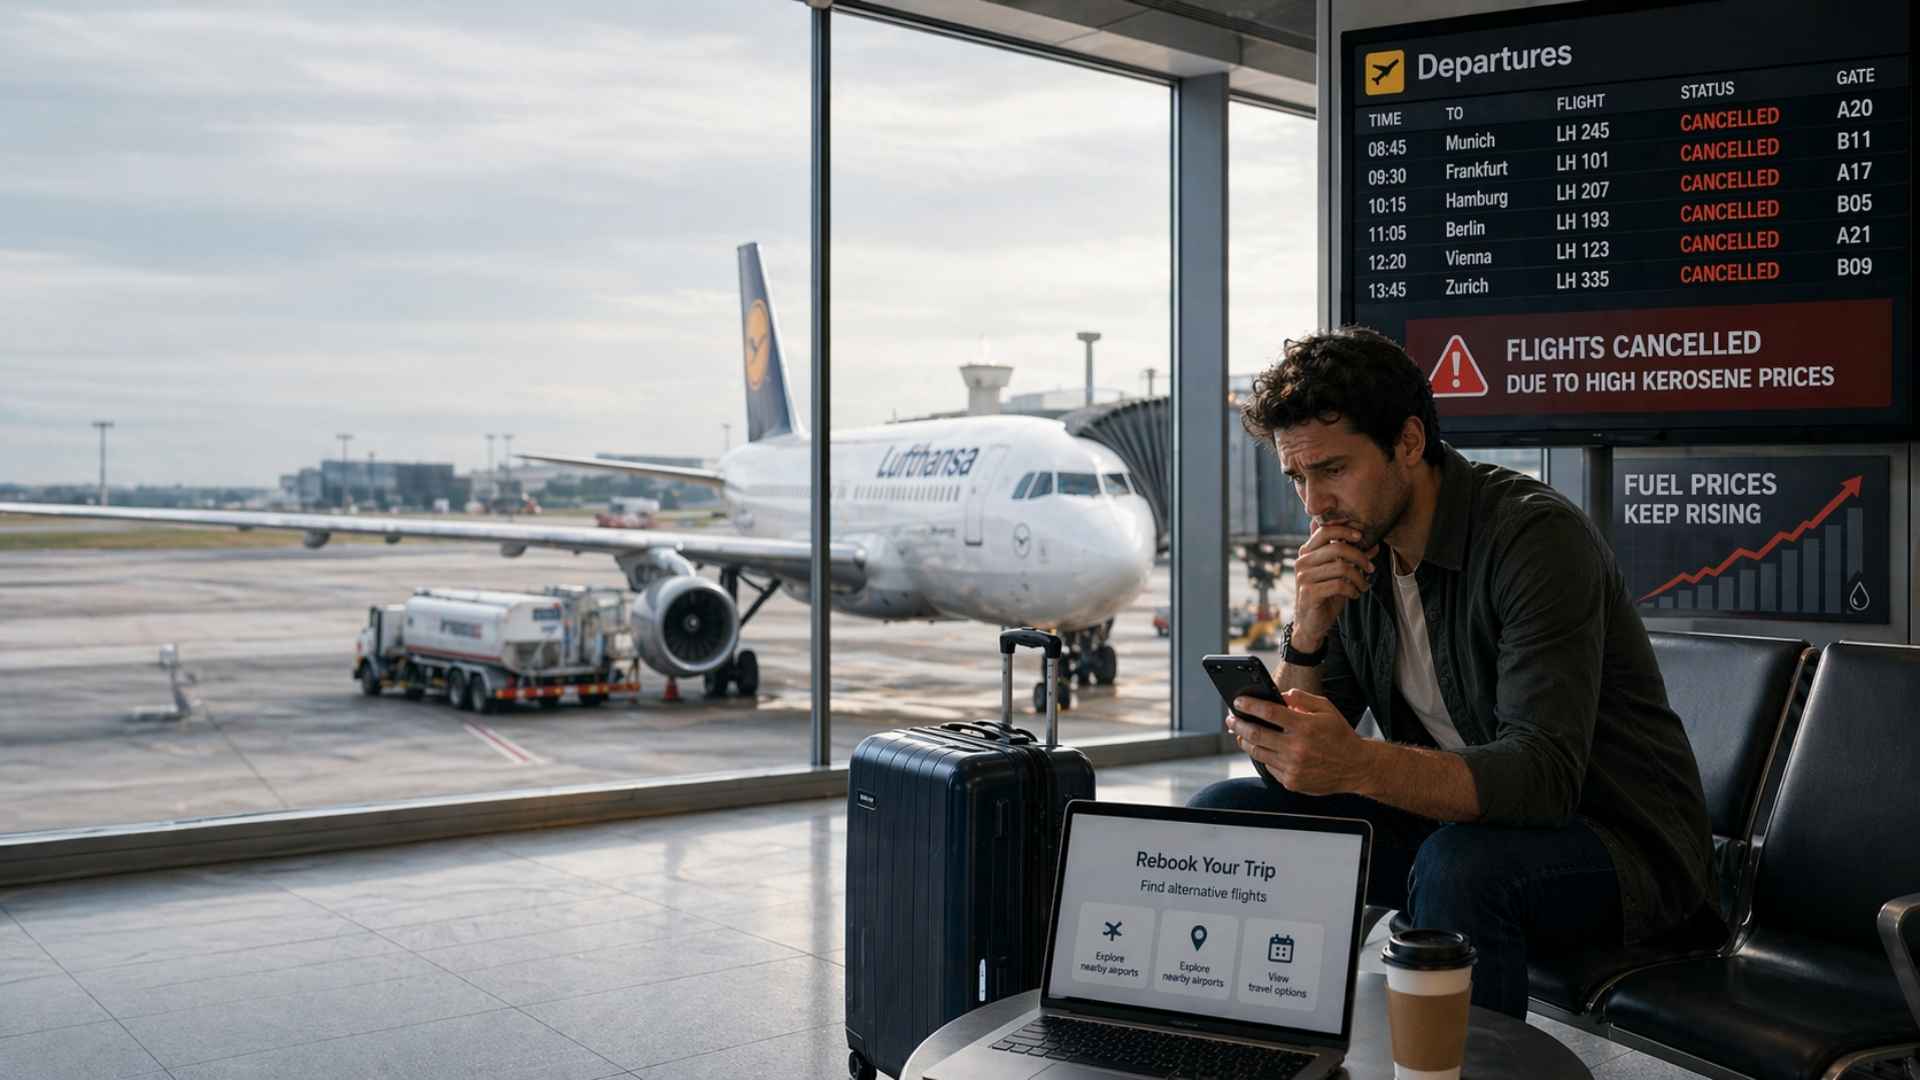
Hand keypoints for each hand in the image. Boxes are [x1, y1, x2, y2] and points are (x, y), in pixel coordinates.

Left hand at [1226, 689, 1371, 795]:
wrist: (1356, 767)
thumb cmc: (1340, 736)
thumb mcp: (1326, 709)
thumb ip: (1302, 698)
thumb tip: (1280, 696)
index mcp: (1305, 727)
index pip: (1268, 713)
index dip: (1249, 705)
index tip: (1238, 701)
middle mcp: (1297, 748)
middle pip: (1256, 734)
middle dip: (1238, 723)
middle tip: (1231, 718)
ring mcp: (1292, 767)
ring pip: (1257, 752)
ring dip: (1245, 741)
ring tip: (1240, 732)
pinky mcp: (1291, 781)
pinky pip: (1268, 766)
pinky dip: (1263, 756)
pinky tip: (1262, 748)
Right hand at [1290, 523, 1378, 650]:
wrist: (1311, 624)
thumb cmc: (1325, 596)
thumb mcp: (1340, 575)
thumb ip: (1353, 559)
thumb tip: (1374, 545)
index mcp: (1307, 553)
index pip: (1324, 531)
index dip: (1344, 530)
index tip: (1361, 537)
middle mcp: (1302, 561)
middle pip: (1337, 547)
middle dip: (1360, 557)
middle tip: (1371, 568)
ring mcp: (1304, 577)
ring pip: (1341, 567)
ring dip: (1359, 578)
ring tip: (1364, 586)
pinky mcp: (1309, 592)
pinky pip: (1339, 585)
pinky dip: (1352, 590)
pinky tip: (1354, 594)